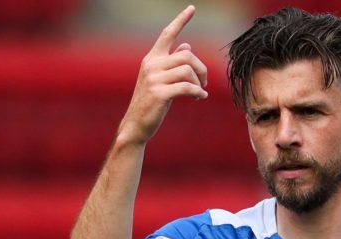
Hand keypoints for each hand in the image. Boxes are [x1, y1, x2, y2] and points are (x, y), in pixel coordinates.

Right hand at [119, 5, 207, 144]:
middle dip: (202, 69)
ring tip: (200, 92)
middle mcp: (151, 65)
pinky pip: (188, 87)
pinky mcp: (159, 93)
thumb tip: (187, 45)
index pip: (167, 34)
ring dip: (200, 82)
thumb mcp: (162, 79)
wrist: (136, 125)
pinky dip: (198, 92)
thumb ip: (173, 62)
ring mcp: (154, 79)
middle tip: (204, 83)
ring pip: (188, 70)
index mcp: (152, 59)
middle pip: (187, 56)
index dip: (181, 20)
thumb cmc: (152, 102)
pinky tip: (199, 98)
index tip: (192, 8)